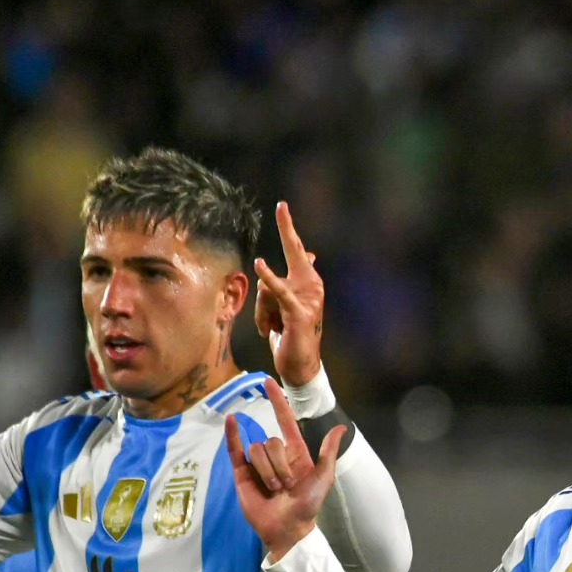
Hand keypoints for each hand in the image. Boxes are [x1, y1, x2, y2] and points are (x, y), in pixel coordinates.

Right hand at [225, 378, 345, 559]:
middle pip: (271, 441)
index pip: (284, 421)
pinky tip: (231, 421)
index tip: (268, 382)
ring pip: (257, 450)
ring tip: (274, 490)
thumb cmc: (308, 505)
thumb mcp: (324, 477)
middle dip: (280, 465)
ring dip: (268, 472)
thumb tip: (341, 428)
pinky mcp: (242, 473)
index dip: (277, 402)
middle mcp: (275, 454)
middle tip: (287, 486)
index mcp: (295, 452)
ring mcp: (257, 463)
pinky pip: (235, 450)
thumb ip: (329, 452)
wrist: (288, 528)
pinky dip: (232, 435)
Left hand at [254, 202, 322, 388]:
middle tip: (281, 205)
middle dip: (287, 226)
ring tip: (271, 330)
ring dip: (262, 313)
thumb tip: (308, 256)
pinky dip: (269, 279)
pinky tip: (260, 264)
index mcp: (307, 282)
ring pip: (269, 286)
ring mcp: (307, 298)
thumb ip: (283, 285)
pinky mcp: (298, 312)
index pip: (296, 250)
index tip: (282, 206)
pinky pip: (278, 292)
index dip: (288, 228)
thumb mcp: (282, 307)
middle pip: (292, 252)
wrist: (299, 366)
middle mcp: (311, 285)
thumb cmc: (289, 336)